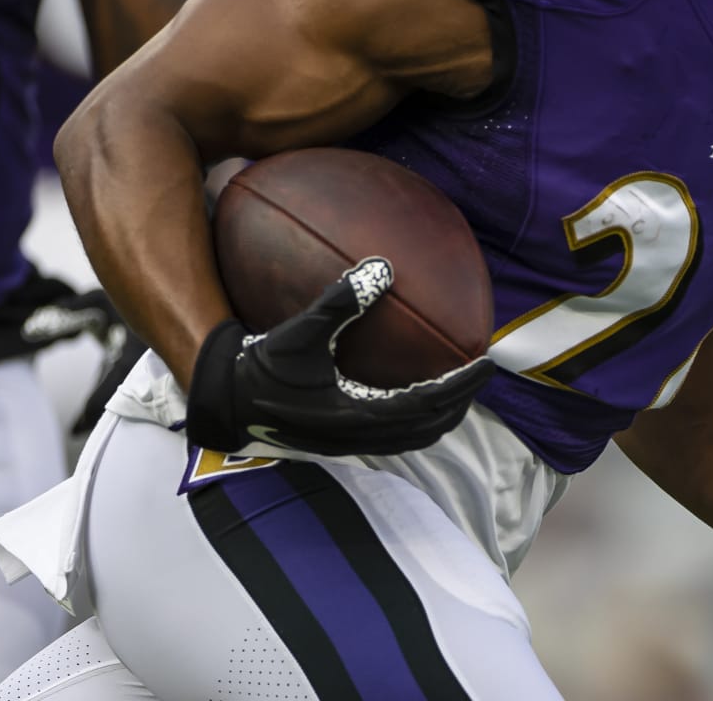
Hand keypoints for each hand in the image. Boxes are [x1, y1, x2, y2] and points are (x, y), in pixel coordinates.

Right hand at [185, 258, 494, 455]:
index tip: (488, 363)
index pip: (428, 404)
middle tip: (481, 374)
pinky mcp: (340, 442)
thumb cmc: (259, 368)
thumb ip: (340, 301)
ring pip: (413, 438)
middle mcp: (359, 437)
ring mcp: (350, 445)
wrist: (223, 405)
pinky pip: (393, 436)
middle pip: (430, 429)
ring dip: (440, 415)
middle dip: (461, 404)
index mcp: (357, 416)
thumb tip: (381, 266)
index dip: (462, 386)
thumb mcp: (299, 333)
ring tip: (458, 388)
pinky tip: (412, 392)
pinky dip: (415, 419)